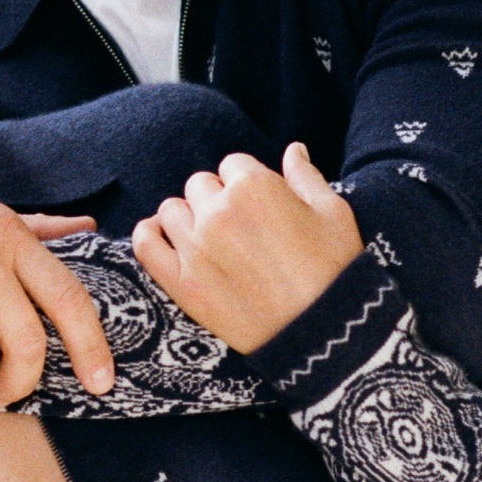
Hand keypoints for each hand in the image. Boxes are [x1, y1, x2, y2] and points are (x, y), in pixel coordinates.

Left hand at [132, 144, 363, 354]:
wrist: (326, 332)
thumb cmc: (335, 269)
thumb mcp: (333, 212)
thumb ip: (305, 176)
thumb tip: (293, 149)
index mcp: (254, 186)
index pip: (233, 164)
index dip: (248, 184)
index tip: (260, 207)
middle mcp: (218, 212)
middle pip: (200, 185)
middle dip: (219, 199)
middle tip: (241, 229)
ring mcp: (195, 248)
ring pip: (171, 210)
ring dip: (189, 218)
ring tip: (212, 239)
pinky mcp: (182, 284)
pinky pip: (145, 243)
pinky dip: (150, 234)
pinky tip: (167, 238)